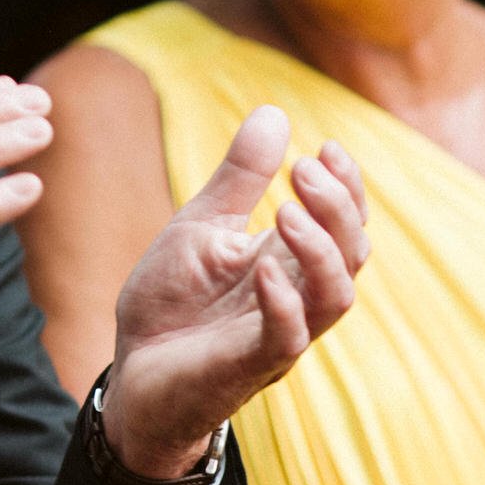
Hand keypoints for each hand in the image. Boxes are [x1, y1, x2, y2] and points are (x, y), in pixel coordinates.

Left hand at [97, 106, 366, 480]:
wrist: (131, 373)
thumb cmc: (171, 303)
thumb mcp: (200, 226)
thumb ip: (239, 178)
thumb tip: (274, 112)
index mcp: (288, 263)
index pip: (344, 224)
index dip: (348, 187)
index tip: (327, 147)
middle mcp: (296, 298)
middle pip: (352, 254)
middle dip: (339, 208)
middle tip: (304, 168)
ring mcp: (278, 334)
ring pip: (334, 297)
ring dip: (320, 250)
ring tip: (290, 210)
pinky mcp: (249, 366)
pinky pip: (286, 338)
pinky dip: (283, 303)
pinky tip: (264, 268)